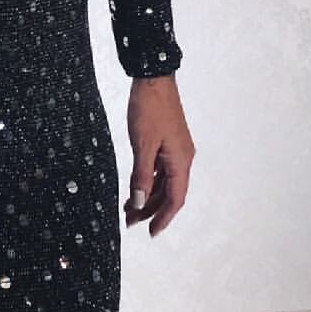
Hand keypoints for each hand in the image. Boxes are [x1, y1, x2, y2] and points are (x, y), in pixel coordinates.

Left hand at [123, 73, 193, 236]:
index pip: (175, 199)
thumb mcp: (142, 145)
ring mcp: (175, 150)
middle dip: (150, 209)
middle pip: (169, 193)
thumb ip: (141, 176)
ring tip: (128, 208)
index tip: (151, 233)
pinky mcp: (167, 142)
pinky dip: (147, 180)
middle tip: (130, 222)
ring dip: (147, 195)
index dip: (163, 218)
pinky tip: (134, 186)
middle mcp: (182, 158)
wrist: (153, 78)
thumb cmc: (149, 108)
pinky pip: (159, 169)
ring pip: (163, 182)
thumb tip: (138, 202)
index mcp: (181, 161)